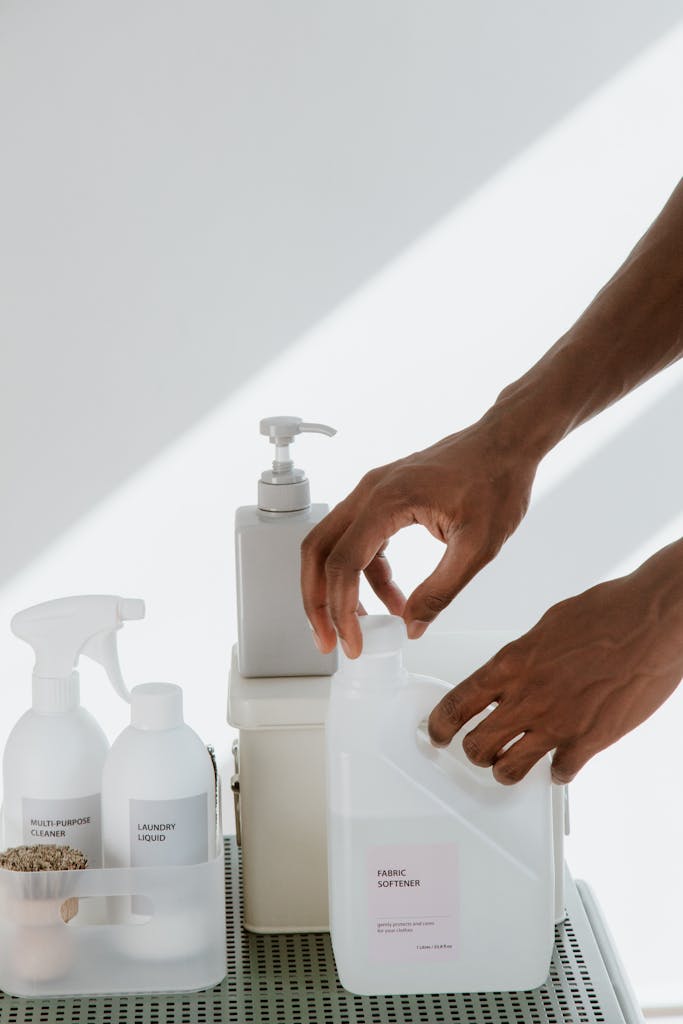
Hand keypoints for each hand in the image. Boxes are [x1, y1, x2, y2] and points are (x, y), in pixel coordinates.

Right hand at [301, 412, 539, 656]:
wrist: (507, 442)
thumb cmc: (497, 480)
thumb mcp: (478, 547)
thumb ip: (442, 591)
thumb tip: (413, 626)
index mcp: (387, 501)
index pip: (343, 563)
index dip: (341, 610)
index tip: (352, 643)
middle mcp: (370, 492)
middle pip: (318, 552)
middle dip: (318, 602)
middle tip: (329, 641)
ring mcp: (373, 492)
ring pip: (332, 545)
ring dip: (338, 589)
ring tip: (360, 626)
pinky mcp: (384, 497)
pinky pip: (358, 539)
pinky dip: (365, 573)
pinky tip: (391, 598)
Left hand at [428, 541, 682, 783]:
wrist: (652, 621)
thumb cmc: (608, 613)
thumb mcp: (547, 626)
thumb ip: (524, 656)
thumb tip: (514, 670)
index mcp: (512, 664)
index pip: (457, 704)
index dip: (439, 725)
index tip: (436, 733)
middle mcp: (528, 697)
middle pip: (476, 746)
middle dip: (473, 751)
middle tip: (477, 750)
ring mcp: (558, 724)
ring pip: (509, 769)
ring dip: (506, 769)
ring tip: (511, 763)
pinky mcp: (590, 741)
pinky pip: (559, 773)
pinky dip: (558, 770)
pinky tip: (562, 759)